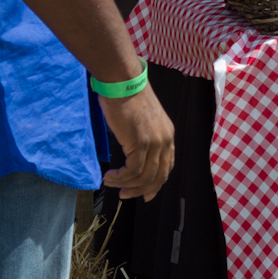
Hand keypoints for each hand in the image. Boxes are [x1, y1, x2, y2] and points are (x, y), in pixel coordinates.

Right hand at [98, 84, 174, 200]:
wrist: (123, 83)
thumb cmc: (126, 99)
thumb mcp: (141, 122)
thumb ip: (143, 138)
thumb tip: (134, 155)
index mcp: (167, 135)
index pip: (168, 166)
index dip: (157, 183)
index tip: (145, 195)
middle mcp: (166, 140)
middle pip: (159, 175)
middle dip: (142, 190)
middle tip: (125, 195)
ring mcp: (155, 141)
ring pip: (145, 176)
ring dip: (127, 185)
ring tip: (112, 183)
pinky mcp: (141, 141)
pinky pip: (133, 170)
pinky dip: (120, 178)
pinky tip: (109, 176)